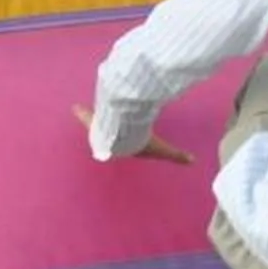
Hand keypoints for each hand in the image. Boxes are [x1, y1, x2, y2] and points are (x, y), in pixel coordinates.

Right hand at [72, 103, 191, 165]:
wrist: (120, 134)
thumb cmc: (139, 143)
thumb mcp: (161, 149)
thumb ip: (177, 155)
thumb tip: (193, 161)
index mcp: (124, 149)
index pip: (127, 147)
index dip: (130, 143)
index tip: (131, 141)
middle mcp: (110, 141)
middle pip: (111, 134)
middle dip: (111, 131)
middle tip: (111, 127)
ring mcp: (100, 130)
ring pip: (99, 124)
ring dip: (97, 120)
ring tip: (93, 115)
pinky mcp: (94, 122)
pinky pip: (86, 117)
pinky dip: (81, 113)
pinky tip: (74, 108)